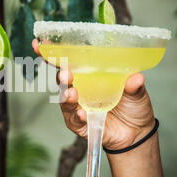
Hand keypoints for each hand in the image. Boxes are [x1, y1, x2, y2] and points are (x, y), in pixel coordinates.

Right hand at [32, 39, 155, 150]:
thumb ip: (134, 86)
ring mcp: (78, 106)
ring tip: (72, 93)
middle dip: (61, 75)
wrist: (136, 133)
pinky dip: (77, 116)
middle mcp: (80, 88)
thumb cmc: (133, 106)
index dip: (53, 53)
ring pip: (65, 99)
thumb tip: (136, 78)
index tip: (39, 43)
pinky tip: (82, 114)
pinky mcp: (79, 123)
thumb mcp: (137, 93)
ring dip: (66, 95)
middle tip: (65, 73)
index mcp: (89, 75)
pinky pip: (74, 119)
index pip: (69, 61)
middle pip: (62, 78)